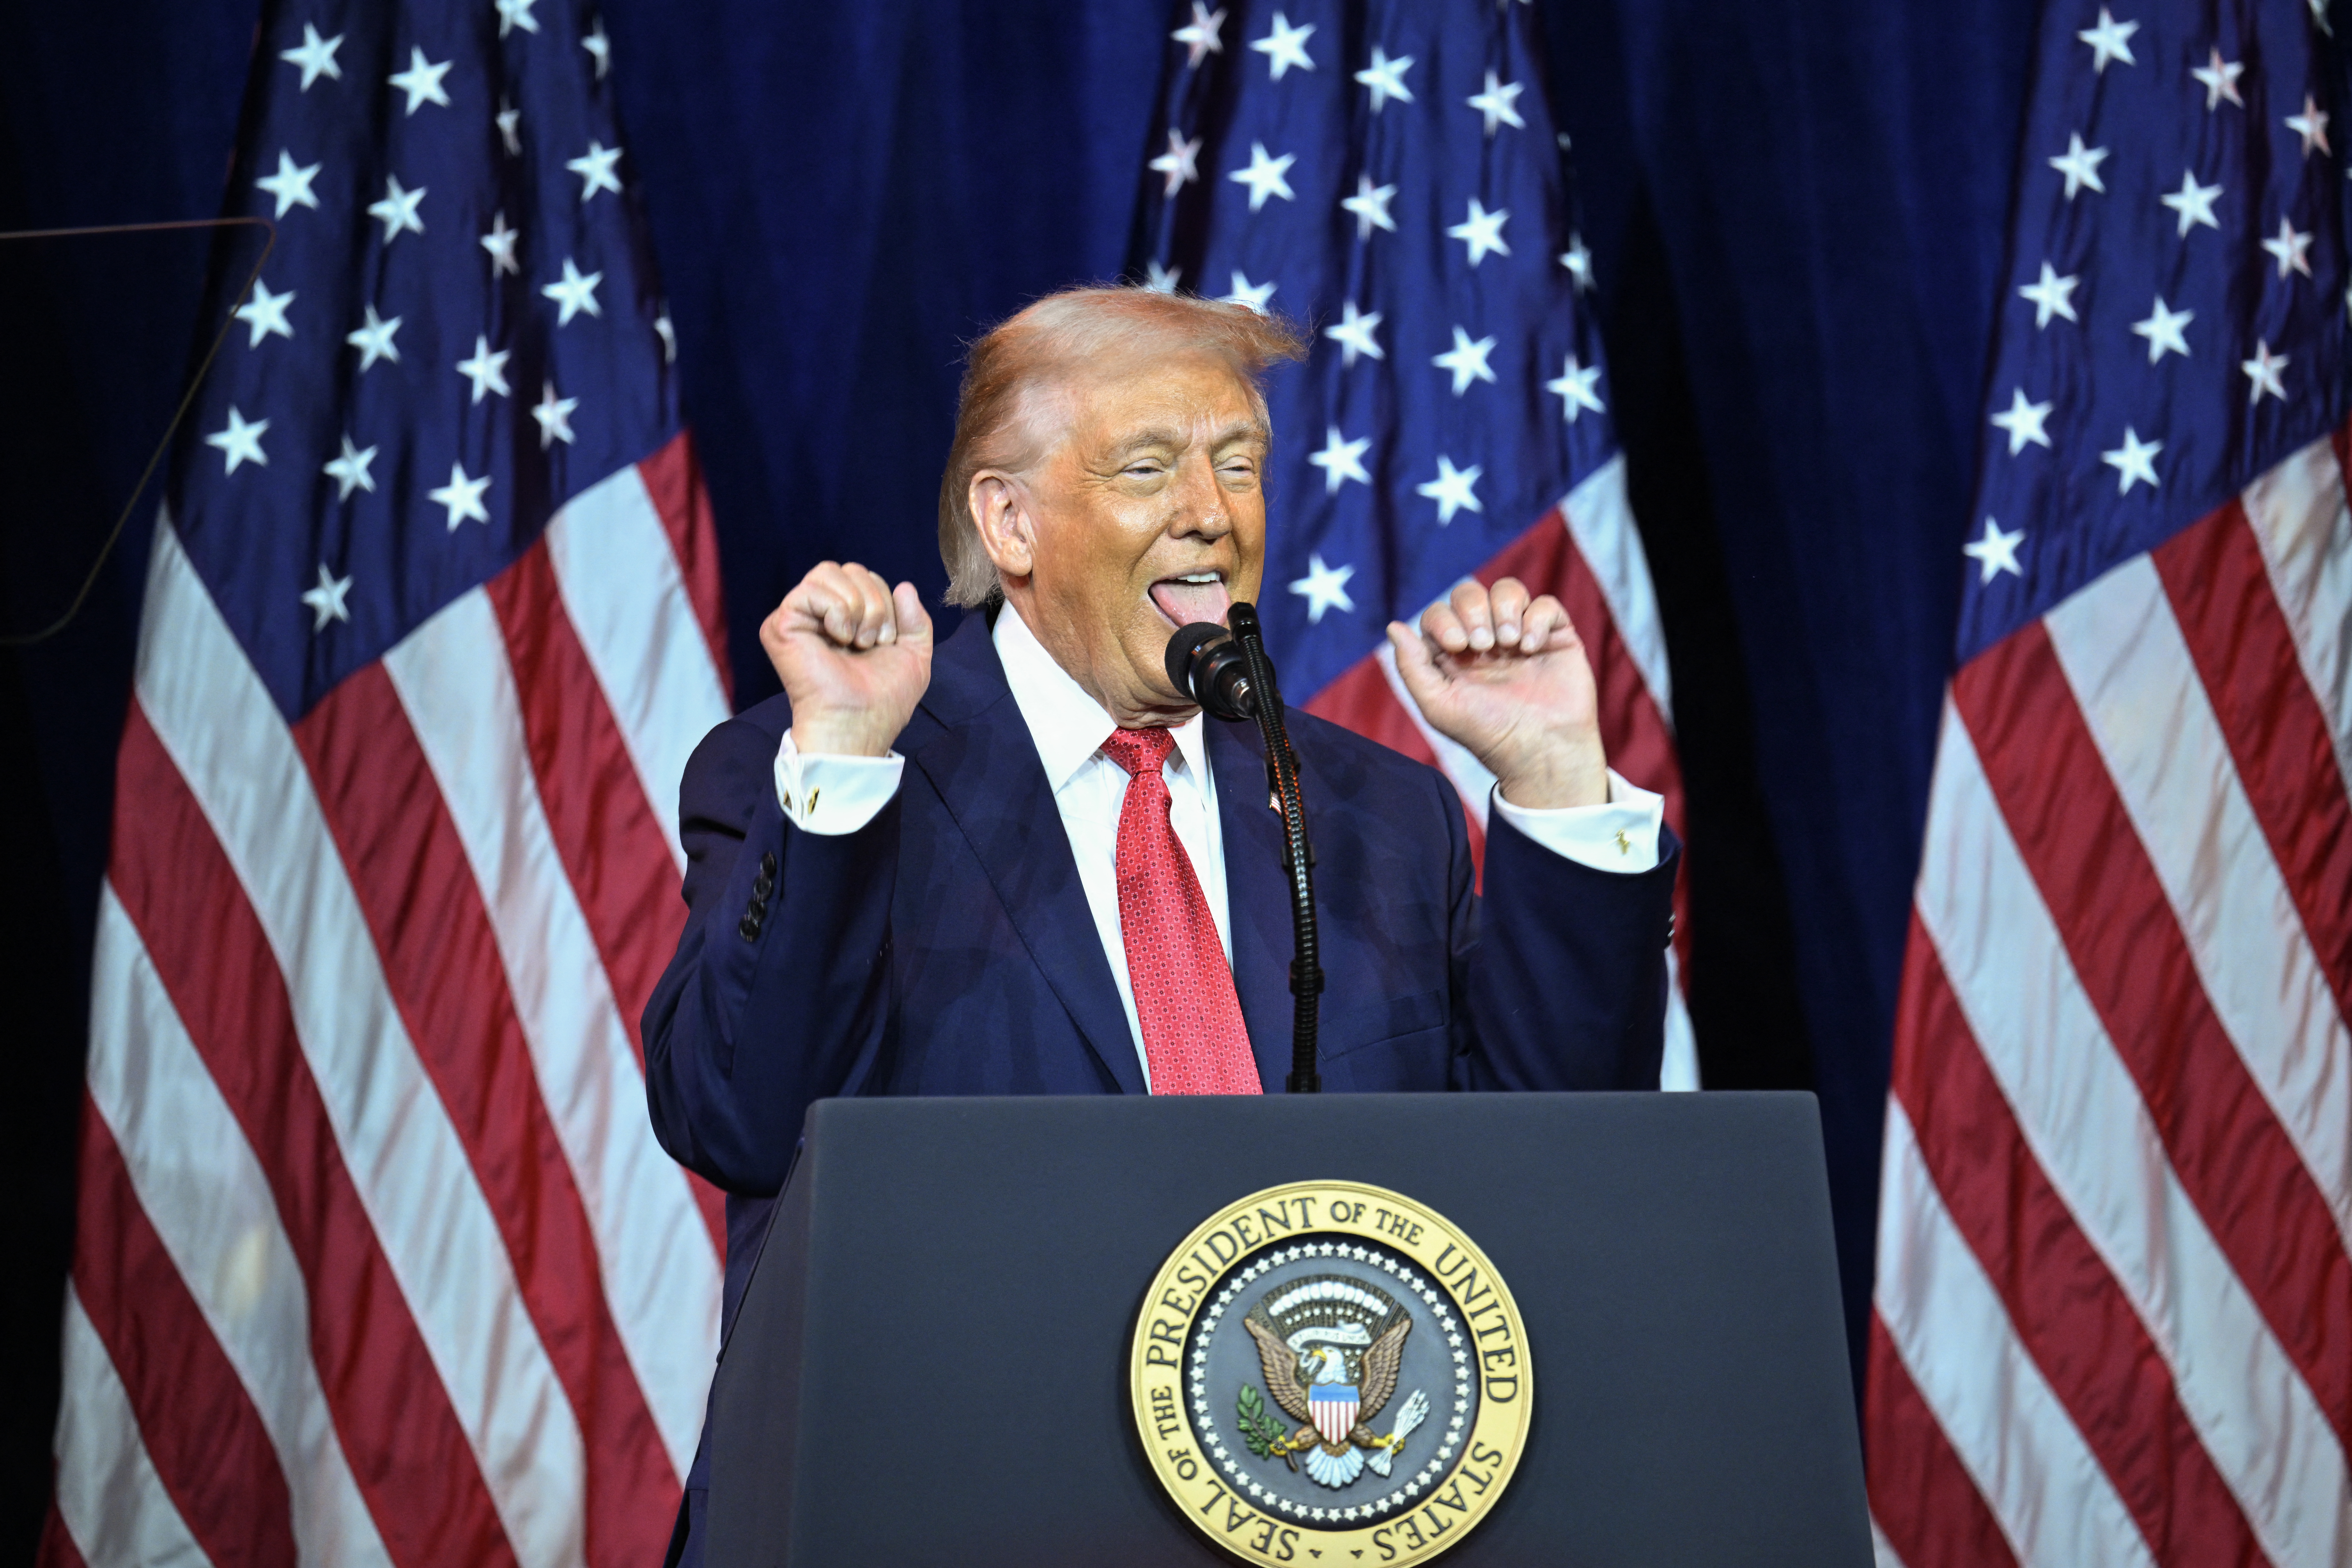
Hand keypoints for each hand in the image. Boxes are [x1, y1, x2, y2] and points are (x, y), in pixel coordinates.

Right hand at [760, 561, 933, 756]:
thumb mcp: (914, 654)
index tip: (886, 641)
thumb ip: (916, 620)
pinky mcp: (781, 624)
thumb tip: (904, 586)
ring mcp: (799, 617)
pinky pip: (811, 588)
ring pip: (829, 571)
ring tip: (856, 642)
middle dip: (875, 603)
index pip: (866, 577)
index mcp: (847, 618)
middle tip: (872, 642)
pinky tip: (838, 639)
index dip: (886, 602)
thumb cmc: (884, 698)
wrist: (861, 720)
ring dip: (857, 606)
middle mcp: (820, 614)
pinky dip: (837, 611)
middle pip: (850, 569)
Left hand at [1385, 577, 1608, 808]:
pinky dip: (1536, 618)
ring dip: (1504, 609)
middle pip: (1469, 593)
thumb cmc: (1487, 733)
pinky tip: (1531, 647)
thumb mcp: (1438, 705)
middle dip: (1473, 611)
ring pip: (1507, 590)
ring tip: (1509, 643)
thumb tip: (1393, 626)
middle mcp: (1486, 640)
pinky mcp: (1554, 637)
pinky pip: (1545, 605)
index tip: (1457, 646)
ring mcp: (1520, 635)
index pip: (1439, 613)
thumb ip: (1413, 666)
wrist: (1540, 749)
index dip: (1444, 620)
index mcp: (1454, 654)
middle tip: (1484, 645)